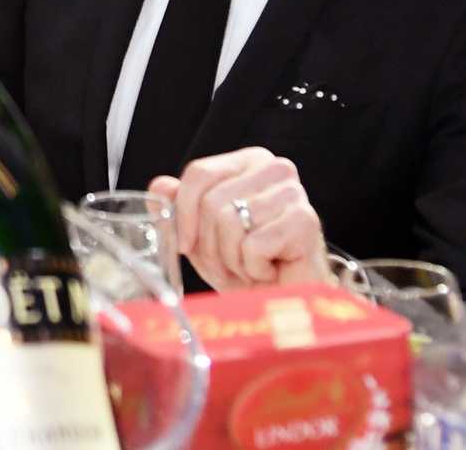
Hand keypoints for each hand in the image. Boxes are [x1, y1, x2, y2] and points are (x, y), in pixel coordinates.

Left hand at [150, 147, 333, 290]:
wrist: (286, 302)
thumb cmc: (247, 267)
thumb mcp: (201, 236)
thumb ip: (179, 207)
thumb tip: (160, 186)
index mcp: (249, 162)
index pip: (199, 173)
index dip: (184, 214)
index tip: (186, 244)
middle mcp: (274, 168)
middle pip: (212, 202)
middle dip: (211, 245)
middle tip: (229, 264)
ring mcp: (293, 192)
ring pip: (230, 223)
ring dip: (232, 259)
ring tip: (250, 267)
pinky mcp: (305, 220)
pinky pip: (253, 246)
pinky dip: (253, 269)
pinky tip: (269, 270)